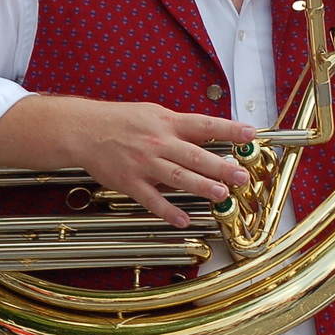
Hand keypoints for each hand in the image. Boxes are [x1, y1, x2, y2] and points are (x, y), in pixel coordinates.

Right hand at [68, 101, 255, 228]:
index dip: (229, 129)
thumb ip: (179, 127)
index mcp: (167, 123)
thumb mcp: (154, 113)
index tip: (250, 134)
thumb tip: (207, 136)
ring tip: (222, 194)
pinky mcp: (130, 182)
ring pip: (178, 177)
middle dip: (221, 167)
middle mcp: (158, 143)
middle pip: (195, 156)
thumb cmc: (121, 120)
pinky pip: (152, 200)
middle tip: (242, 175)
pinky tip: (183, 220)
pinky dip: (168, 211)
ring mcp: (144, 164)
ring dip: (202, 187)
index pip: (204, 125)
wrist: (84, 129)